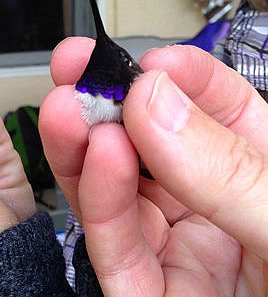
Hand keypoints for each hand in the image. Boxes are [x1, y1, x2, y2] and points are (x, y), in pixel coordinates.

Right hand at [40, 37, 267, 295]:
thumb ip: (230, 170)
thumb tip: (156, 103)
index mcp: (265, 182)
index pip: (224, 112)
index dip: (184, 79)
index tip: (151, 61)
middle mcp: (218, 212)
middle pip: (155, 148)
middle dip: (113, 105)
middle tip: (80, 73)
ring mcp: (181, 255)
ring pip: (123, 193)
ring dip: (89, 148)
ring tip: (69, 111)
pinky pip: (118, 249)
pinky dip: (101, 204)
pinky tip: (95, 162)